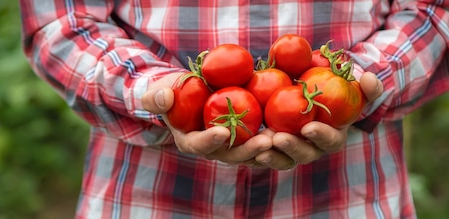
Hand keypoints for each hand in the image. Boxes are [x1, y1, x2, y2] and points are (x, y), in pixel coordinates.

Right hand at [142, 73, 272, 164]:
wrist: (189, 94)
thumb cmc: (172, 92)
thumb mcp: (159, 91)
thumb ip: (157, 97)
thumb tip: (165, 97)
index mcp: (190, 141)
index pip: (199, 145)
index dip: (210, 141)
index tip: (222, 131)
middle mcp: (213, 149)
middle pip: (232, 155)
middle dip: (248, 150)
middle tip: (265, 140)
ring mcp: (232, 146)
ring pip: (251, 153)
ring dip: (267, 148)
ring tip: (282, 137)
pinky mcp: (247, 138)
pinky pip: (262, 142)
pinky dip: (275, 137)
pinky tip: (291, 128)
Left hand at [255, 72, 383, 169]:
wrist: (311, 94)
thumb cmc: (334, 90)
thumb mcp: (352, 86)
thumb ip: (366, 85)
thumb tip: (370, 79)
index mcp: (332, 137)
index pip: (330, 141)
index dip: (321, 136)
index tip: (309, 127)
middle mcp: (312, 149)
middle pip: (303, 155)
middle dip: (291, 148)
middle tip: (278, 138)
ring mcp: (291, 152)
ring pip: (281, 160)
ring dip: (270, 155)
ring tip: (259, 146)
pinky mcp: (272, 150)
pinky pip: (262, 155)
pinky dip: (252, 152)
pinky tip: (242, 144)